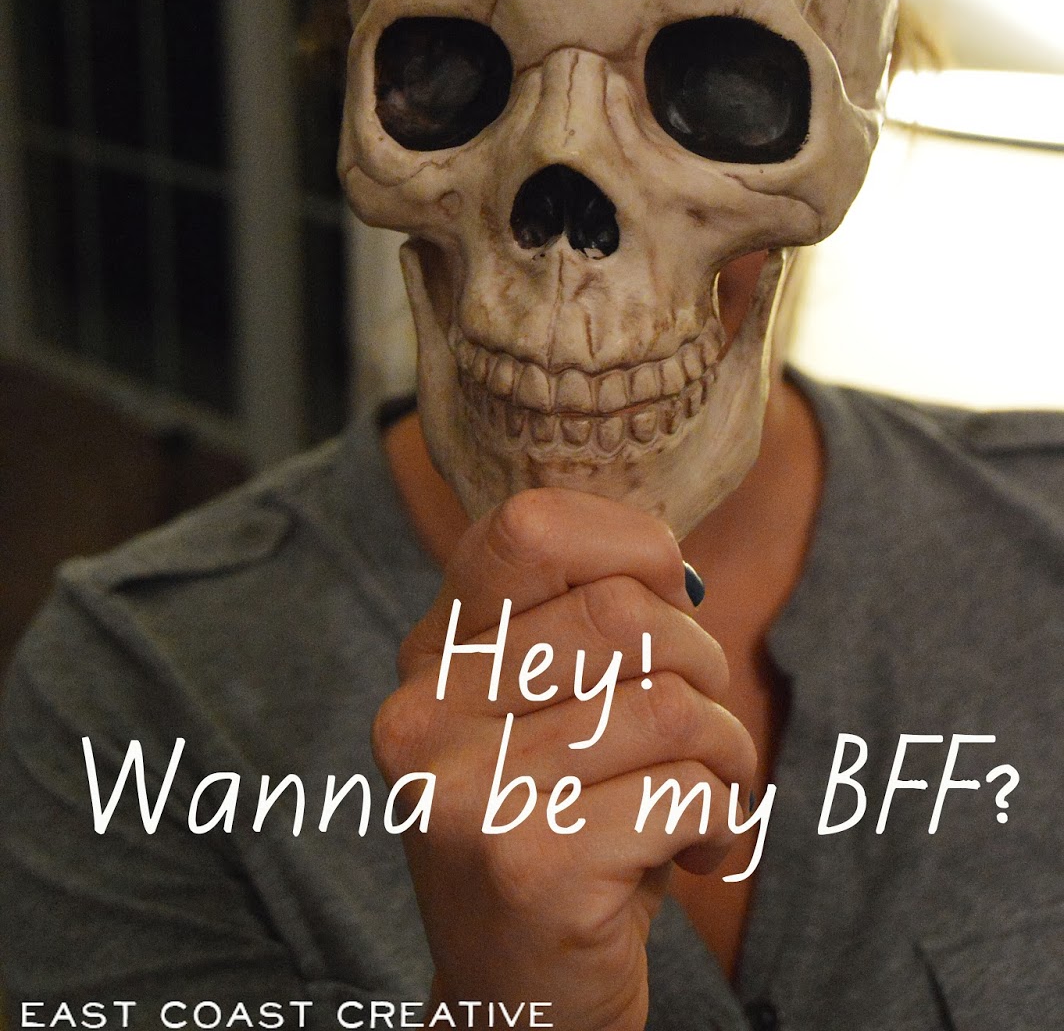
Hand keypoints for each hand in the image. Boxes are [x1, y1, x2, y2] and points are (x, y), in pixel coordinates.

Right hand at [372, 487, 755, 1030]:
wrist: (515, 1007)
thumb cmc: (558, 834)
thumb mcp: (543, 716)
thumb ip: (580, 626)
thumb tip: (676, 567)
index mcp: (429, 658)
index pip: (526, 527)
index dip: (629, 541)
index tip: (671, 593)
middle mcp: (425, 715)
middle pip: (622, 614)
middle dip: (701, 662)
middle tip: (704, 724)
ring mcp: (469, 793)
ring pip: (669, 704)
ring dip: (726, 751)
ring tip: (712, 791)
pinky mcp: (531, 867)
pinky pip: (686, 792)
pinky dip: (724, 821)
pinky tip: (698, 855)